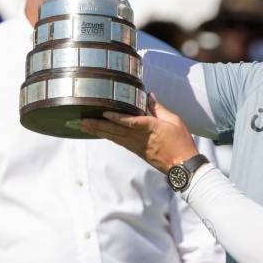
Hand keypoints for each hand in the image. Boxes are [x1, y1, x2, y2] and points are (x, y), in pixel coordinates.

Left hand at [77, 94, 197, 173]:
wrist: (183, 166)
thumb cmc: (181, 142)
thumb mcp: (174, 121)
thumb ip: (159, 108)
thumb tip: (149, 96)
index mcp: (150, 127)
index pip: (130, 121)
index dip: (116, 117)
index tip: (103, 113)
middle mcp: (139, 137)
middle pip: (115, 130)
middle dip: (96, 125)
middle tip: (79, 121)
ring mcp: (136, 146)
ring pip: (113, 136)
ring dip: (97, 131)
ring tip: (83, 125)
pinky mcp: (136, 151)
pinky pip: (118, 141)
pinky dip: (107, 136)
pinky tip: (99, 132)